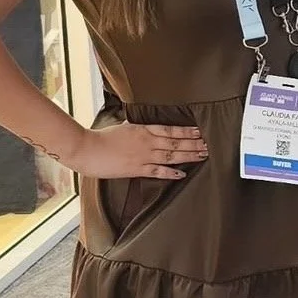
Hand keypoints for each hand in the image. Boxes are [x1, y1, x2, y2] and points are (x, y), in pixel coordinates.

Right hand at [62, 121, 206, 179]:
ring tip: (204, 155)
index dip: (187, 130)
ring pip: (171, 155)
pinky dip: (171, 172)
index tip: (201, 130)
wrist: (86, 149)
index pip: (171, 129)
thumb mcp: (123, 126)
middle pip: (176, 142)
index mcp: (143, 129)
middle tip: (211, 144)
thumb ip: (137, 127)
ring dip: (189, 155)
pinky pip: (157, 171)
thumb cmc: (101, 137)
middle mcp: (147, 142)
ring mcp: (143, 156)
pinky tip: (182, 173)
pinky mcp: (136, 169)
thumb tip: (143, 124)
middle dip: (195, 143)